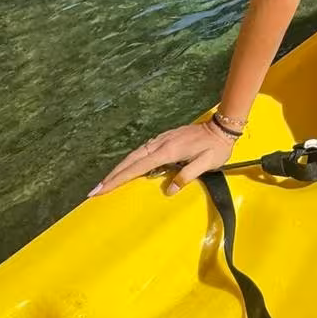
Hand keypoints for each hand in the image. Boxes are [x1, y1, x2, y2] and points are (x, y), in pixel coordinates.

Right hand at [87, 120, 235, 198]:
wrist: (222, 127)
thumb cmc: (216, 148)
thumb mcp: (207, 163)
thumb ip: (188, 176)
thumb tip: (169, 190)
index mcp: (168, 151)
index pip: (138, 167)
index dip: (118, 179)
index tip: (101, 189)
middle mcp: (160, 143)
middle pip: (131, 160)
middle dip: (112, 175)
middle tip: (94, 190)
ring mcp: (162, 139)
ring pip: (134, 154)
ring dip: (119, 168)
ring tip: (105, 182)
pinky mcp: (165, 139)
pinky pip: (142, 151)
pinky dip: (130, 161)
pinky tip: (126, 168)